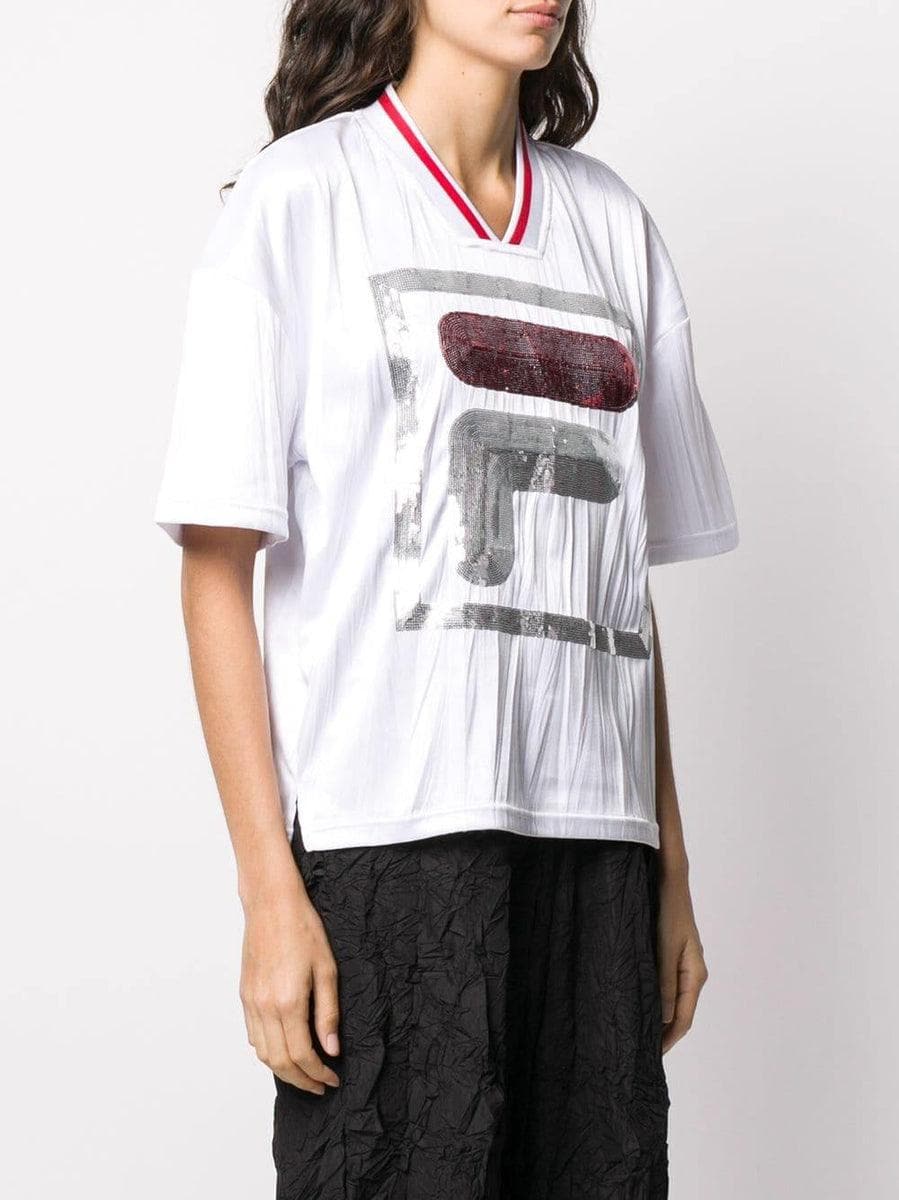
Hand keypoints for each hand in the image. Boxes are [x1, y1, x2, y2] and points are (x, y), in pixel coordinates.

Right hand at [239, 879, 340, 1093]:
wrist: (271, 904)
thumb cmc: (303, 929)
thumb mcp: (327, 970)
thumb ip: (328, 1013)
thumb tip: (331, 1049)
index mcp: (288, 1002)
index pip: (302, 1056)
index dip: (318, 1074)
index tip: (332, 1079)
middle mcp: (265, 1007)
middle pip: (280, 1062)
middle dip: (301, 1080)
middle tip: (320, 1085)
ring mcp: (251, 1003)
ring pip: (263, 1053)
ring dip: (283, 1071)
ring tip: (304, 1073)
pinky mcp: (245, 996)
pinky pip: (253, 1036)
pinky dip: (267, 1052)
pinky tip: (284, 1049)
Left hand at [656, 865, 708, 1054]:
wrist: (671, 879)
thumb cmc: (668, 910)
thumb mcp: (664, 948)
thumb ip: (663, 983)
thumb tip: (662, 1020)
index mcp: (695, 974)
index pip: (683, 1019)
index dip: (668, 1040)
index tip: (650, 1056)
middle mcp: (692, 972)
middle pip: (679, 1012)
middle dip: (662, 1033)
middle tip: (639, 1050)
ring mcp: (683, 963)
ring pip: (671, 1000)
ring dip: (658, 1017)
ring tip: (637, 1032)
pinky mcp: (672, 954)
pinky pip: (666, 985)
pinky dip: (655, 998)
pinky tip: (639, 1002)